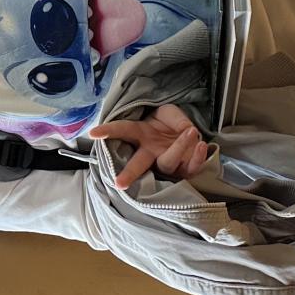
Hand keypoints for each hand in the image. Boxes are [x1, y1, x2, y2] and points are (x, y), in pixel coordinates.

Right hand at [90, 104, 212, 187]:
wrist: (185, 133)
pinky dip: (197, 157)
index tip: (92, 134)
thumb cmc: (169, 123)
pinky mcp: (184, 169)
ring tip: (191, 132)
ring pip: (168, 163)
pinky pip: (190, 168)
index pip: (123, 131)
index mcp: (141, 135)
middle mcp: (151, 152)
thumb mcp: (169, 111)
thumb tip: (185, 130)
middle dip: (129, 173)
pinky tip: (201, 145)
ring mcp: (166, 162)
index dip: (108, 131)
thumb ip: (175, 118)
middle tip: (119, 183)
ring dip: (179, 148)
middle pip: (138, 164)